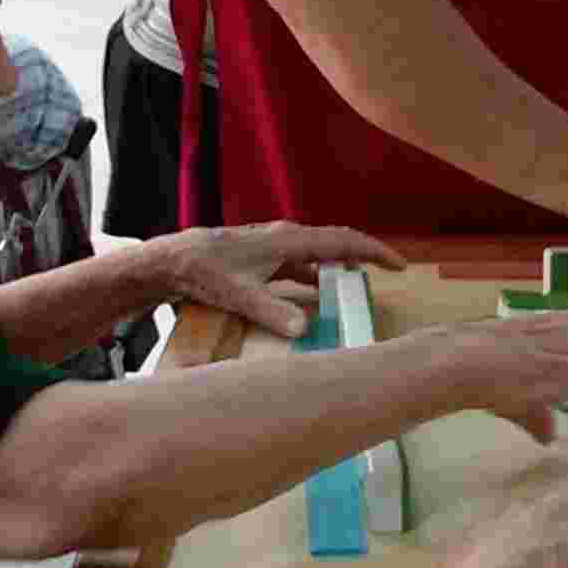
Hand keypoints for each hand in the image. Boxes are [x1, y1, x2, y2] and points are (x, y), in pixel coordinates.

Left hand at [140, 221, 400, 336]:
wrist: (168, 261)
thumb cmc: (202, 272)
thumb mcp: (238, 295)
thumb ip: (272, 312)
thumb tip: (305, 329)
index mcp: (286, 241)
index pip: (342, 241)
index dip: (374, 252)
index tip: (399, 266)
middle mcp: (283, 239)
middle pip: (334, 244)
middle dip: (362, 258)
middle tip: (388, 275)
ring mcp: (271, 248)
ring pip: (315, 256)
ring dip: (337, 270)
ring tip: (356, 288)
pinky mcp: (259, 259)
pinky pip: (297, 266)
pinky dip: (313, 278)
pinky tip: (315, 296)